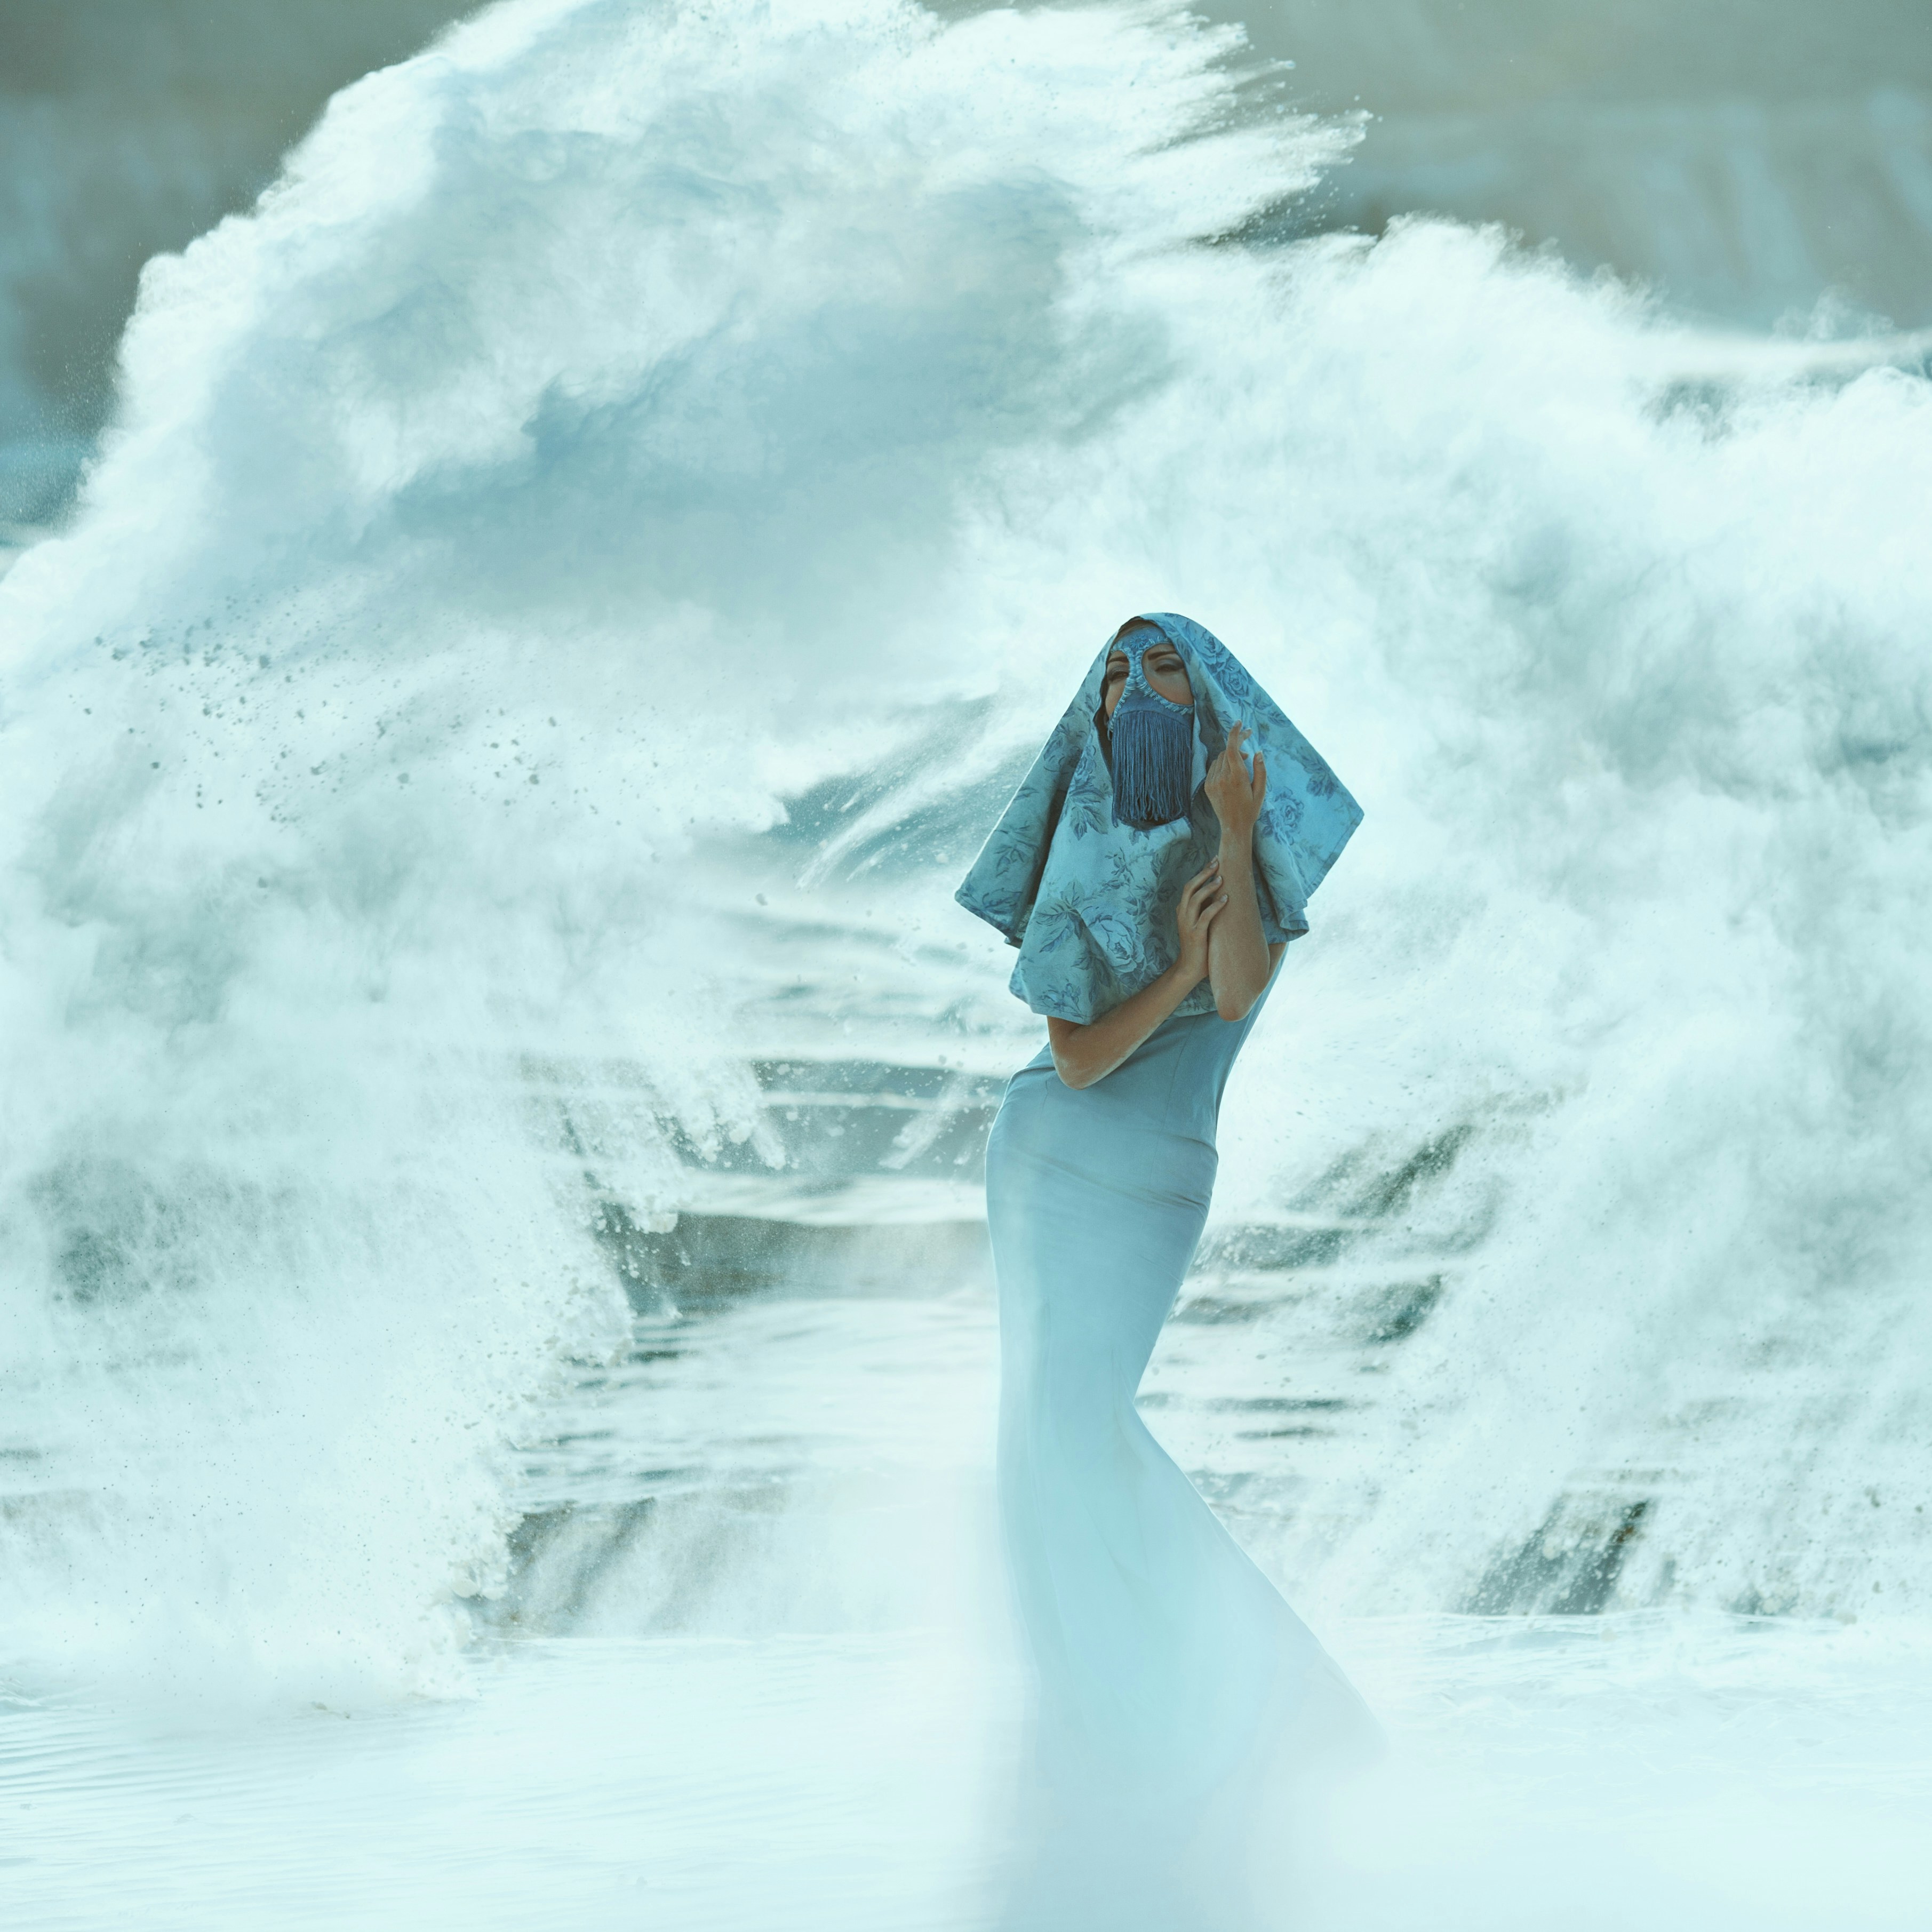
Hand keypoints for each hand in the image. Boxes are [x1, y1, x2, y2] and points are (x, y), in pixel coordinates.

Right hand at [1173, 857, 1226, 984]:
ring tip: (1221, 878)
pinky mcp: (1195, 934)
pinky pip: (1205, 916)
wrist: (1189, 969)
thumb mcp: (1200, 924)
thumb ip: (1204, 910)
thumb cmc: (1199, 946)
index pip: (1190, 886)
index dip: (1201, 872)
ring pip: (1195, 899)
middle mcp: (1182, 914)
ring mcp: (1187, 924)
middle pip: (1190, 887)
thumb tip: (1220, 895)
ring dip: (1209, 887)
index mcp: (1183, 911)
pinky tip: (1226, 899)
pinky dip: (1215, 906)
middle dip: (1203, 873)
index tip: (1213, 861)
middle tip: (1217, 862)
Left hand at [1204, 723, 1266, 839]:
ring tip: (1243, 762)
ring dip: (1231, 755)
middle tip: (1248, 738)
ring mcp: (1212, 782)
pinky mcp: (1208, 786)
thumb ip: (1260, 770)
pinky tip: (1232, 771)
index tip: (1239, 724)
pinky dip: (1223, 763)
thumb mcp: (1261, 790)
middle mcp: (1222, 778)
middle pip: (1227, 751)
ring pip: (1220, 758)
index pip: (1232, 748)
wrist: (1234, 826)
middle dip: (1237, 743)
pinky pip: (1214, 767)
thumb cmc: (1251, 809)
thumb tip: (1258, 752)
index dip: (1235, 734)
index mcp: (1237, 777)